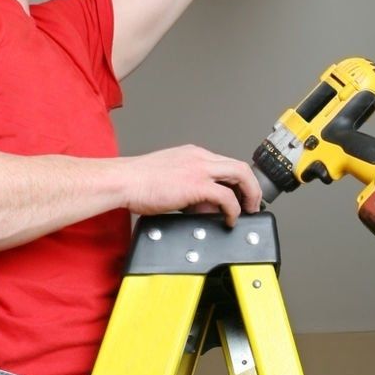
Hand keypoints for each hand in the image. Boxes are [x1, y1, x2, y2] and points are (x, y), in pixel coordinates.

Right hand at [121, 146, 264, 226]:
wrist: (123, 181)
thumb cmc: (136, 182)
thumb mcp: (168, 178)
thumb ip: (187, 188)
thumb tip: (198, 205)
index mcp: (192, 154)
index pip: (225, 164)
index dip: (237, 181)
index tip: (240, 195)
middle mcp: (199, 157)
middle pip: (239, 167)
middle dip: (251, 187)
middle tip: (252, 204)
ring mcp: (199, 169)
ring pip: (240, 175)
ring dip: (249, 195)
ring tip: (247, 212)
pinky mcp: (197, 184)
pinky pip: (227, 196)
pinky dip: (233, 209)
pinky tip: (229, 219)